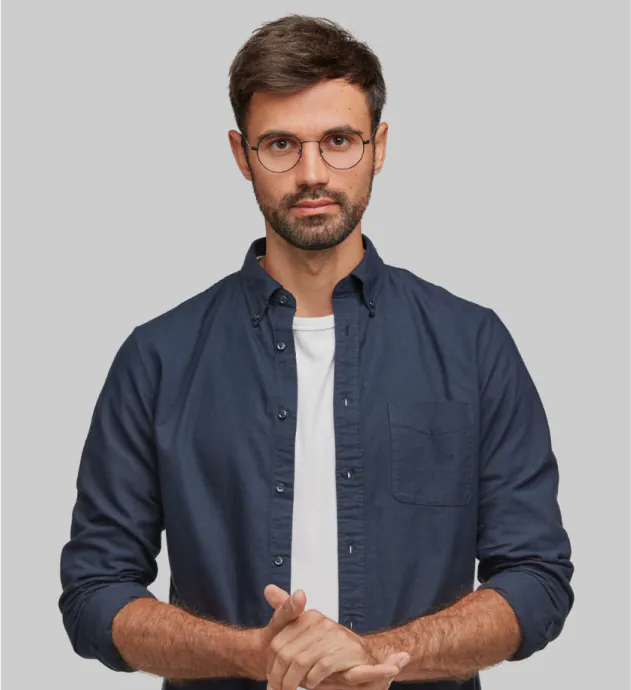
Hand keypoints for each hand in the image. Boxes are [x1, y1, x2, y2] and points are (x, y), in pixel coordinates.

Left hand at [260, 585, 409, 689]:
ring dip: (294, 681)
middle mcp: (320, 622)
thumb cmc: (328, 649)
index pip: (277, 643)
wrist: (363, 658)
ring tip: (292, 689)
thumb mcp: (304, 632)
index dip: (272, 666)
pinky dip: (312, 680)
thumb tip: (268, 588)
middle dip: (280, 678)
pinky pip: (319, 668)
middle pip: (286, 655)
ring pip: (300, 663)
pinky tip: (312, 682)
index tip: (270, 680)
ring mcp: (333, 635)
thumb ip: (286, 610)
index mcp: (308, 616)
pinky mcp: (345, 650)